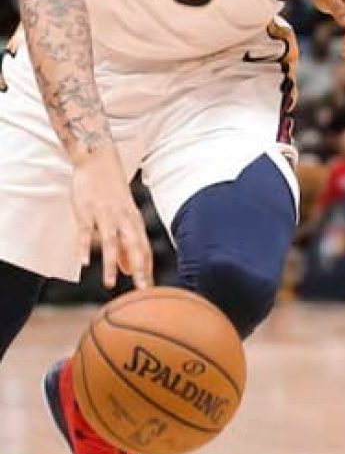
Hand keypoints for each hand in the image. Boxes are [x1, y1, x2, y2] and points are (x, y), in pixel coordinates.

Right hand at [71, 149, 152, 288]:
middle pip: (134, 246)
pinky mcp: (87, 211)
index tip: (150, 292)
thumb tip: (131, 270)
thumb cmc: (112, 193)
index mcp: (134, 221)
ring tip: (110, 284)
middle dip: (139, 268)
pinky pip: (86, 231)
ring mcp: (105, 215)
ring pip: (111, 242)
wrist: (99, 161)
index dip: (147, 269)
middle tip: (142, 291)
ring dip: (111, 263)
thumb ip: (127, 245)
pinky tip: (84, 261)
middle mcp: (124, 219)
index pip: (144, 249)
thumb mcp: (123, 218)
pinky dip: (85, 246)